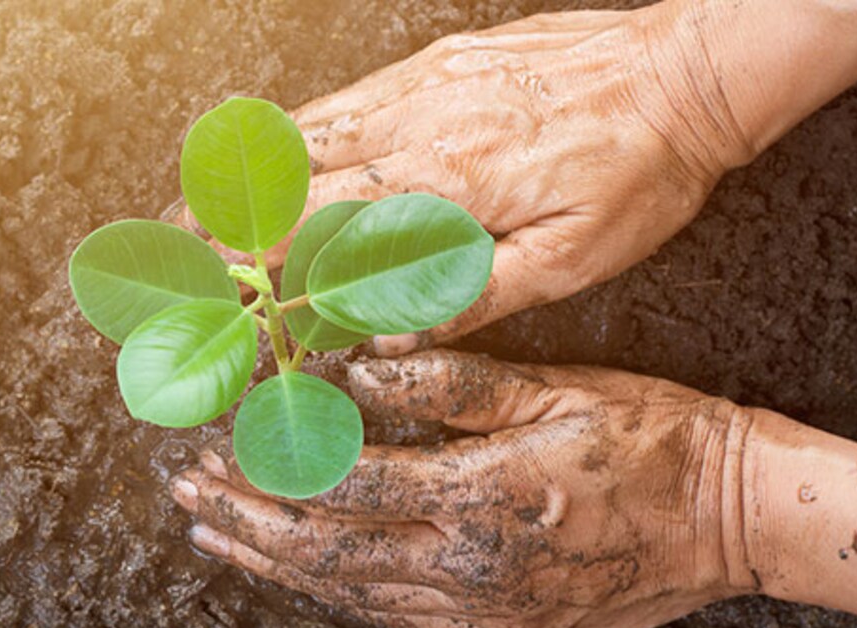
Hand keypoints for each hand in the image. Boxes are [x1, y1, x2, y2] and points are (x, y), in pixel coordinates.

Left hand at [169, 350, 757, 627]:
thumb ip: (454, 381)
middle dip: (247, 519)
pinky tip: (297, 572)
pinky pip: (394, 616)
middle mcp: (469, 567)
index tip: (223, 441)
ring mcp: (481, 609)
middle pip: (328, 549)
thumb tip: (363, 363)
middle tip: (186, 493)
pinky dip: (335, 591)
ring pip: (350, 593)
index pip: (346, 484)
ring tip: (215, 537)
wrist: (727, 519)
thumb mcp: (557, 389)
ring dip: (275, 563)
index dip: (274, 463)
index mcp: (480, 498)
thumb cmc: (649, 440)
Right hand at [176, 4, 751, 353]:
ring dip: (244, 176)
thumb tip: (388, 334)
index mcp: (445, 185)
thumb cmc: (639, 169)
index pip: (326, 232)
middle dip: (224, 224)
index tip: (215, 301)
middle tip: (170, 258)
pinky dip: (293, 132)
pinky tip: (270, 152)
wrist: (686, 71)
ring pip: (307, 134)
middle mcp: (417, 129)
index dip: (261, 269)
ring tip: (190, 209)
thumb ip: (472, 296)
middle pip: (294, 180)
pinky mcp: (434, 64)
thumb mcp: (571, 258)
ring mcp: (420, 88)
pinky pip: (344, 100)